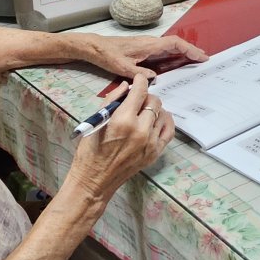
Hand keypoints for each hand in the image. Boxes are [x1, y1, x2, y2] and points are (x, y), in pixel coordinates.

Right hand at [65, 75, 174, 201]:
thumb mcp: (96, 121)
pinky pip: (169, 131)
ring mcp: (150, 143)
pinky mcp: (155, 153)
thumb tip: (126, 86)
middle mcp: (140, 130)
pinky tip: (157, 119)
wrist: (95, 181)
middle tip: (136, 100)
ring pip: (162, 114)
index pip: (140, 92)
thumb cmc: (90, 151)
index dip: (140, 81)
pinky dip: (165, 121)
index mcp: (123, 120)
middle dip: (145, 96)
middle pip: (154, 101)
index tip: (138, 78)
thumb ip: (112, 100)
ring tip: (143, 112)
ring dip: (153, 109)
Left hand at [68, 34, 206, 79]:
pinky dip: (175, 55)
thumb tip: (155, 78)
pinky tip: (178, 62)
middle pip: (176, 44)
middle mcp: (151, 43)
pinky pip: (164, 51)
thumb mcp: (121, 67)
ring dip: (184, 53)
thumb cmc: (108, 55)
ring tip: (197, 60)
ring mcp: (148, 46)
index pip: (174, 44)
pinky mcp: (144, 50)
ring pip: (171, 47)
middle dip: (191, 51)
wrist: (95, 48)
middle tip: (205, 59)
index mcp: (149, 45)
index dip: (189, 50)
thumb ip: (138, 73)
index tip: (201, 56)